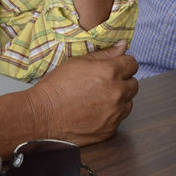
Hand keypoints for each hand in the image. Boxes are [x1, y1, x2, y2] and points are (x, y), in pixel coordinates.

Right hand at [24, 41, 139, 144]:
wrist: (41, 115)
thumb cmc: (56, 87)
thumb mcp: (78, 62)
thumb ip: (105, 54)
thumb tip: (123, 45)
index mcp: (110, 72)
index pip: (132, 64)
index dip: (123, 64)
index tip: (115, 67)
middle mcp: (116, 93)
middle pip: (134, 84)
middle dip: (122, 82)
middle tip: (104, 84)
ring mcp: (114, 114)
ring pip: (128, 102)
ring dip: (119, 99)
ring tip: (98, 98)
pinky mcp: (109, 130)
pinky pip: (119, 119)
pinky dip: (111, 115)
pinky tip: (94, 111)